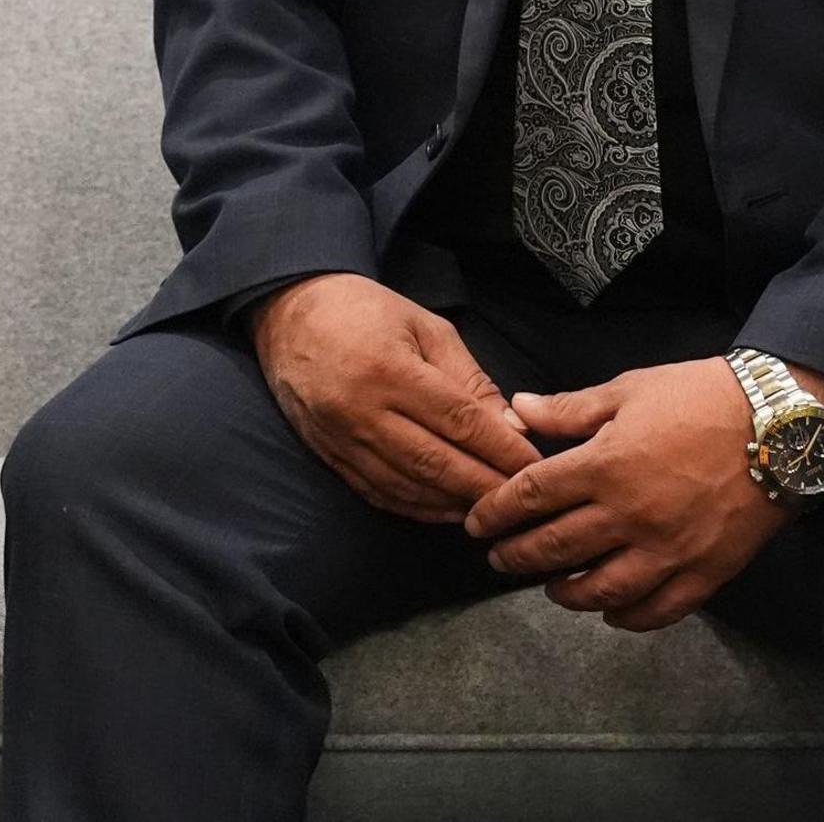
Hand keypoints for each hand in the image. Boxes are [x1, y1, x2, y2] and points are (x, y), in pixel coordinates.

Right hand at [247, 273, 539, 524]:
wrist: (288, 315)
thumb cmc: (364, 311)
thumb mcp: (425, 327)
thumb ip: (470, 379)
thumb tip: (512, 429)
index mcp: (390, 370)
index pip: (460, 422)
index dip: (502, 450)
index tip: (534, 465)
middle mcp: (362, 411)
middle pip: (437, 463)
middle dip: (486, 486)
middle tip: (524, 500)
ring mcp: (342, 439)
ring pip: (409, 487)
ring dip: (455, 504)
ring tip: (493, 510)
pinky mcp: (329, 455)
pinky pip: (379, 494)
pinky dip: (419, 508)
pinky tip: (448, 510)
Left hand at [463, 355, 823, 631]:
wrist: (780, 422)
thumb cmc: (701, 396)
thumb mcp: (628, 390)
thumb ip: (568, 410)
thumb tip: (516, 411)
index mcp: (604, 465)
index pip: (530, 497)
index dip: (496, 512)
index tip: (477, 523)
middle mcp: (629, 515)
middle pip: (555, 549)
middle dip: (517, 557)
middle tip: (498, 559)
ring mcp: (668, 550)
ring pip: (600, 590)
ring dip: (565, 593)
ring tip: (551, 587)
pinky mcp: (705, 573)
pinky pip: (656, 610)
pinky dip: (626, 617)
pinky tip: (610, 610)